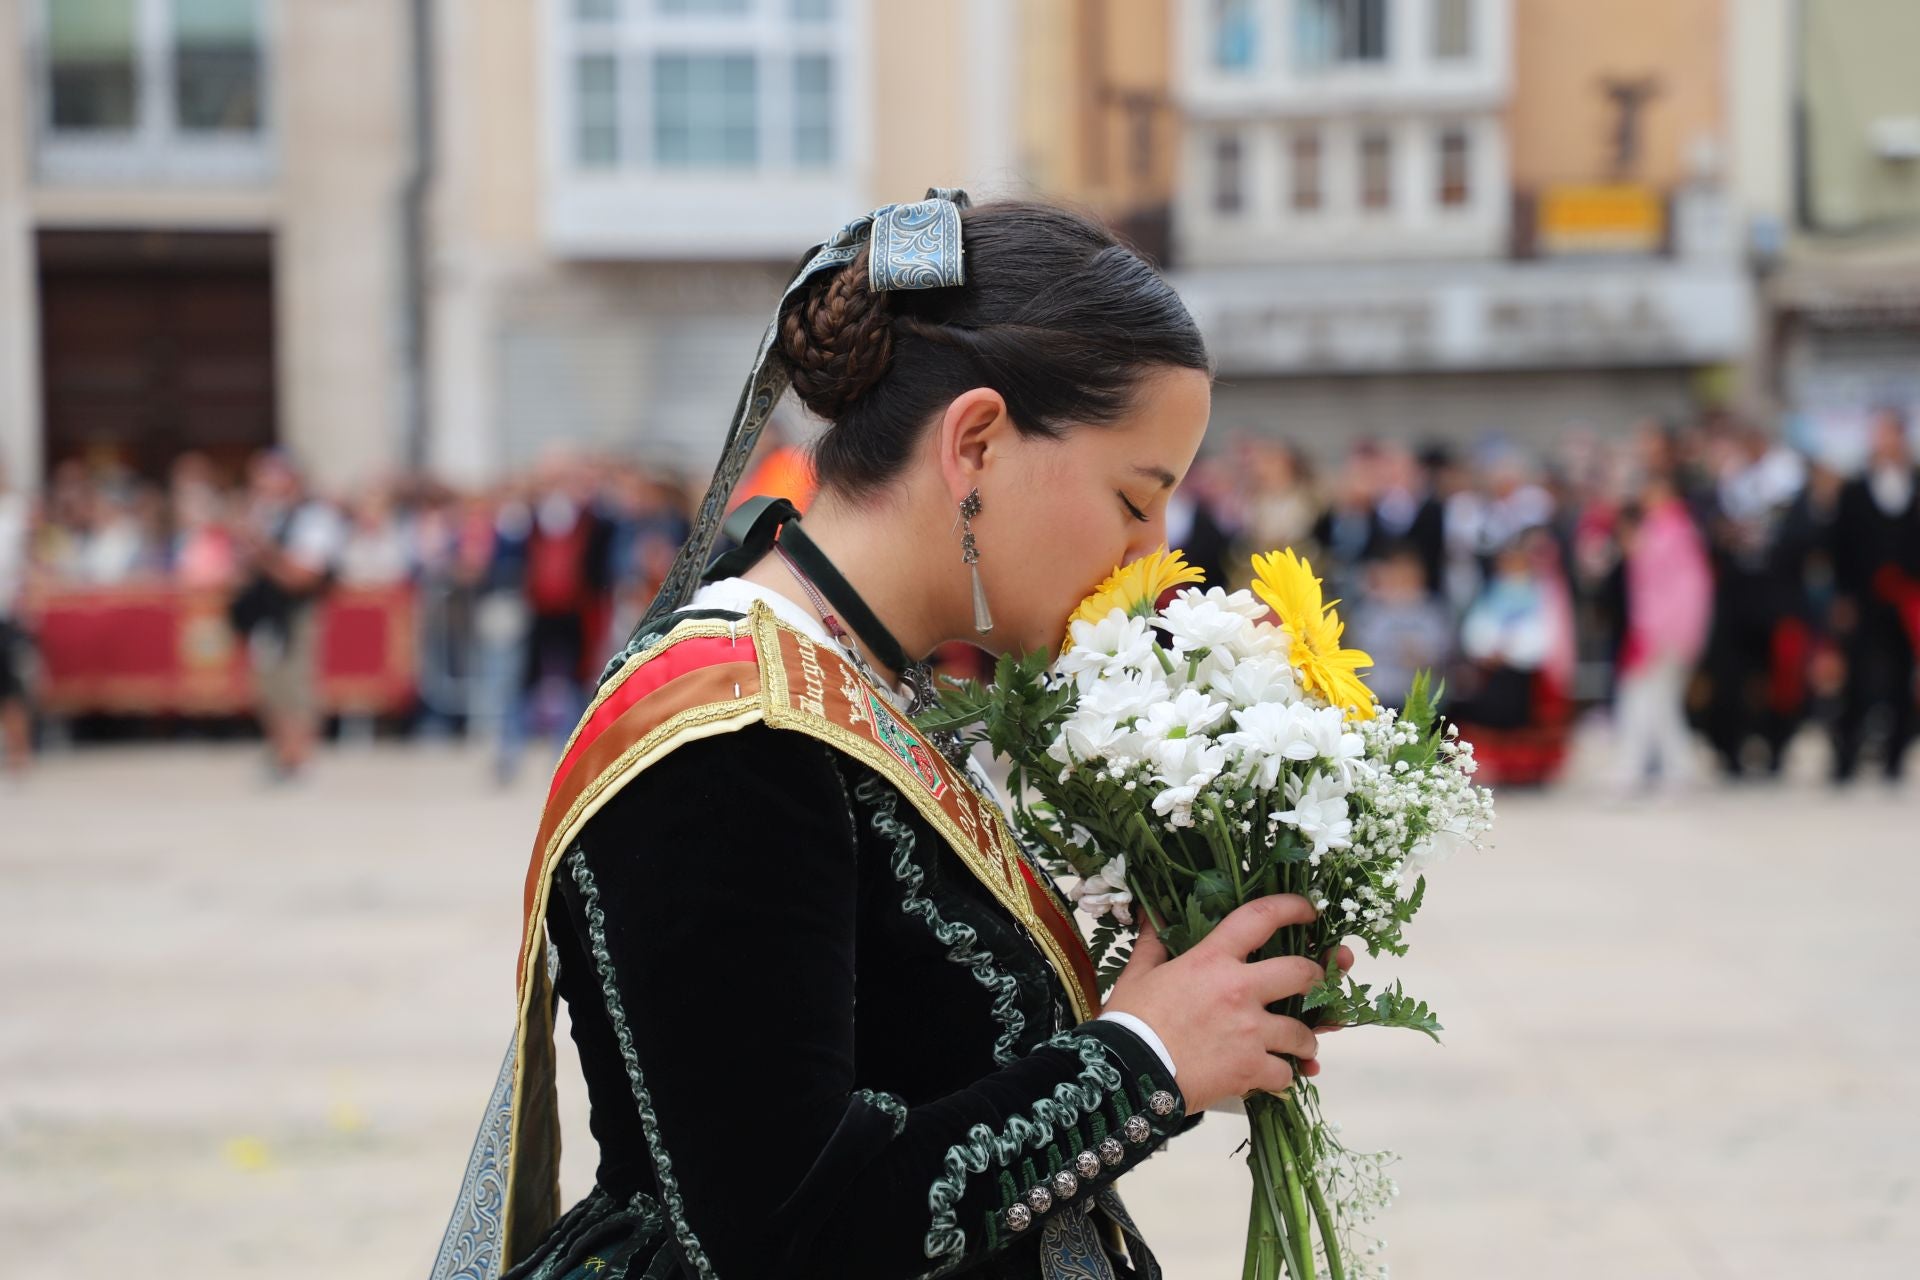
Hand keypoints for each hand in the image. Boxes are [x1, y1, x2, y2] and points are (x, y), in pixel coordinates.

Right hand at [1103, 895, 1352, 1113]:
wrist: (1127, 1072)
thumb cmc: (1130, 1021)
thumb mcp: (1138, 975)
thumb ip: (1152, 944)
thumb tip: (1147, 913)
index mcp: (1212, 960)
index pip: (1260, 918)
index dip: (1292, 908)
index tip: (1309, 910)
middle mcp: (1240, 990)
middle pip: (1301, 974)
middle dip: (1317, 978)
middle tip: (1315, 985)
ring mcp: (1250, 1031)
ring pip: (1302, 1032)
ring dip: (1304, 1039)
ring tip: (1300, 1046)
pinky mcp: (1251, 1069)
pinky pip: (1284, 1073)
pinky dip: (1283, 1075)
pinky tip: (1275, 1076)